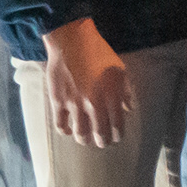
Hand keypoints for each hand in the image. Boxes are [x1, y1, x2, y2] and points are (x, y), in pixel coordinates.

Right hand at [42, 18, 131, 146]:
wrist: (72, 43)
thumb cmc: (99, 54)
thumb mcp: (120, 70)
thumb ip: (125, 92)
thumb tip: (128, 109)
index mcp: (112, 95)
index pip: (117, 124)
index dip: (117, 135)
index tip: (116, 138)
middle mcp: (94, 103)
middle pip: (99, 133)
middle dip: (102, 142)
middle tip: (102, 143)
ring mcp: (75, 104)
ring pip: (80, 133)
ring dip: (84, 139)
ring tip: (86, 140)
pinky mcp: (58, 102)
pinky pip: (60, 125)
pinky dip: (65, 131)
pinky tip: (68, 130)